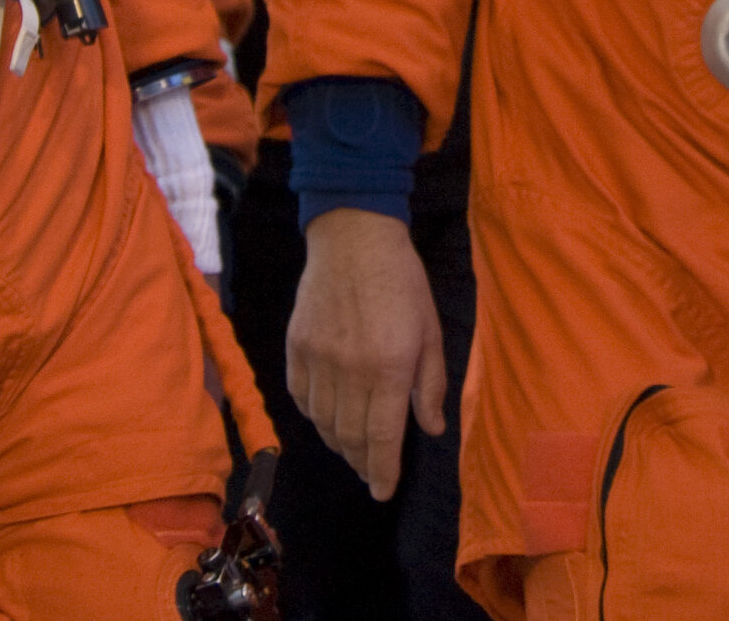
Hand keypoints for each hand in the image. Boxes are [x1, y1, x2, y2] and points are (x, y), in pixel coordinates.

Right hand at [287, 209, 445, 499]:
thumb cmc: (402, 281)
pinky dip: (315, 416)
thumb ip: (431, 383)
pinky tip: (327, 416)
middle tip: (370, 471)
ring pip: (324, 424)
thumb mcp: (429, 328)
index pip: (382, 437)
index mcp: (390, 366)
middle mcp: (351, 370)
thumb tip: (432, 428)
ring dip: (339, 444)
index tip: (383, 491)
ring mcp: (319, 360)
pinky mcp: (296, 349)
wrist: (353, 237)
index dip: (382, 471)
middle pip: (351, 437)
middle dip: (362, 462)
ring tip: (351, 448)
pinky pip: (302, 399)